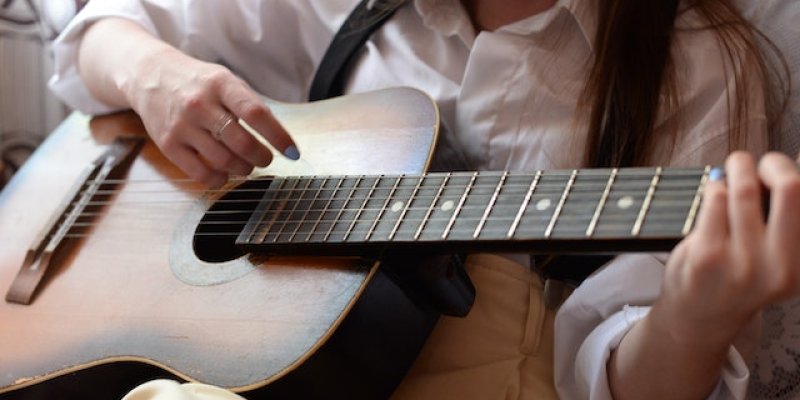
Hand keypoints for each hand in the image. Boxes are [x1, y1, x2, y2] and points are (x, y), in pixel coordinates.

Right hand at [124, 46, 298, 186]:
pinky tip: (225, 173)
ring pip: (223, 160)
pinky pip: (199, 173)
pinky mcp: (168, 144)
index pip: (256, 114)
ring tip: (246, 165)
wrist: (150, 76)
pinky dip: (219, 179)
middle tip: (265, 159)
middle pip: (241, 143)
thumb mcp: (227, 81)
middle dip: (262, 157)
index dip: (278, 137)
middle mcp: (200, 104)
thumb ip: (251, 105)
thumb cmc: (199, 83)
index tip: (293, 152)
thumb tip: (279, 138)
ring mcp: (182, 125)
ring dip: (243, 168)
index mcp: (221, 84)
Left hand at [654, 151, 799, 346]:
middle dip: (773, 163)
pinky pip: (714, 199)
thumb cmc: (740, 278)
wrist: (700, 318)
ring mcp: (742, 261)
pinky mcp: (707, 254)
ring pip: (745, 189)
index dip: (793, 172)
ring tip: (733, 170)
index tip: (780, 170)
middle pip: (790, 186)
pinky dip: (714, 187)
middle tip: (759, 163)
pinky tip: (714, 192)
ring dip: (737, 169)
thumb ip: (784, 221)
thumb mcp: (777, 259)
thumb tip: (790, 165)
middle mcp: (780, 265)